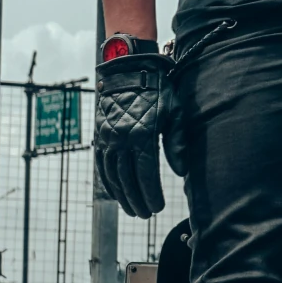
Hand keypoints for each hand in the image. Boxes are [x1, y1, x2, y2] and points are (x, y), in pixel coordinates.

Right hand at [94, 50, 171, 217]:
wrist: (129, 68)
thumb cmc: (157, 90)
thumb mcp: (174, 112)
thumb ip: (177, 143)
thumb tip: (180, 172)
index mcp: (142, 134)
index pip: (146, 174)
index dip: (152, 194)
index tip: (159, 207)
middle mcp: (121, 139)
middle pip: (128, 179)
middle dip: (138, 200)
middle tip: (147, 214)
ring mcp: (108, 137)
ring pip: (112, 175)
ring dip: (122, 196)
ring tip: (134, 210)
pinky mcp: (100, 135)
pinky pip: (101, 164)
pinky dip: (108, 182)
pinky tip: (116, 193)